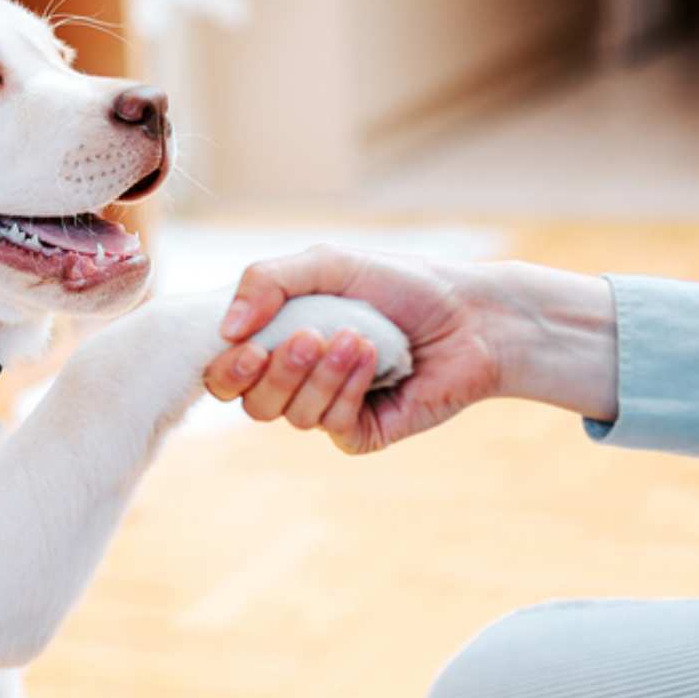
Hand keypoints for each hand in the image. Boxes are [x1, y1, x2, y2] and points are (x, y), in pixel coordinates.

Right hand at [201, 246, 617, 453]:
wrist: (472, 315)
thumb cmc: (402, 285)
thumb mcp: (328, 264)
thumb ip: (267, 280)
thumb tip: (226, 327)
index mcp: (279, 341)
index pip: (225, 373)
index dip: (225, 369)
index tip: (248, 346)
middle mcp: (298, 381)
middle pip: (250, 402)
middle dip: (276, 372)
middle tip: (309, 337)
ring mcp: (330, 409)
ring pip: (291, 415)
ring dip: (321, 374)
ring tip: (360, 338)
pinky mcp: (363, 433)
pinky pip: (332, 426)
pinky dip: (348, 389)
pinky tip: (374, 358)